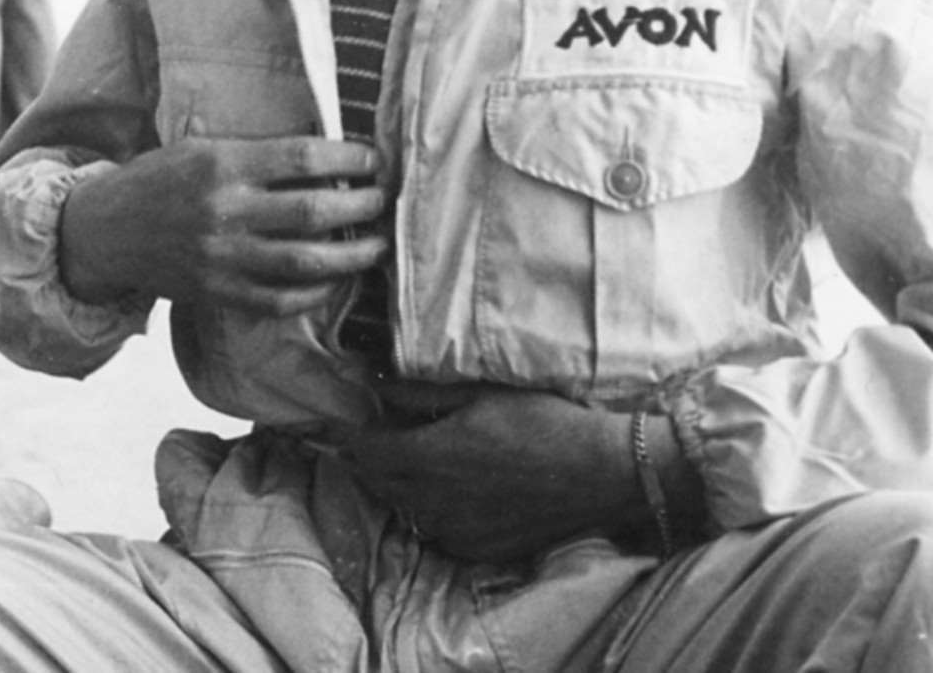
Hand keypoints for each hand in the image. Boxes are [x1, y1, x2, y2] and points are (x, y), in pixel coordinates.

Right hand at [57, 135, 386, 314]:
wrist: (106, 232)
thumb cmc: (159, 179)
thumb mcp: (200, 148)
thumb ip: (255, 153)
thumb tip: (324, 154)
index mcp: (222, 164)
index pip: (303, 157)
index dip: (349, 158)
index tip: (375, 159)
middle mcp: (226, 211)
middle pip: (314, 211)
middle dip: (362, 206)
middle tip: (383, 201)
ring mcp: (223, 258)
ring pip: (306, 262)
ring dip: (352, 256)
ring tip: (376, 246)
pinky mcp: (219, 293)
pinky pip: (281, 300)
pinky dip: (315, 292)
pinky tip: (334, 279)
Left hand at [335, 385, 632, 563]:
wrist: (601, 472)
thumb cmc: (543, 420)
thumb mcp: (480, 394)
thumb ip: (421, 394)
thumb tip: (374, 383)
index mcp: (430, 457)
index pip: (364, 451)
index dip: (344, 437)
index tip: (332, 425)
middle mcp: (435, 501)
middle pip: (379, 482)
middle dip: (367, 459)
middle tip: (368, 436)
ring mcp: (456, 530)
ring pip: (406, 508)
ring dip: (399, 484)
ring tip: (412, 458)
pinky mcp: (479, 548)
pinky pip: (437, 530)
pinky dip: (431, 510)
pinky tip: (449, 490)